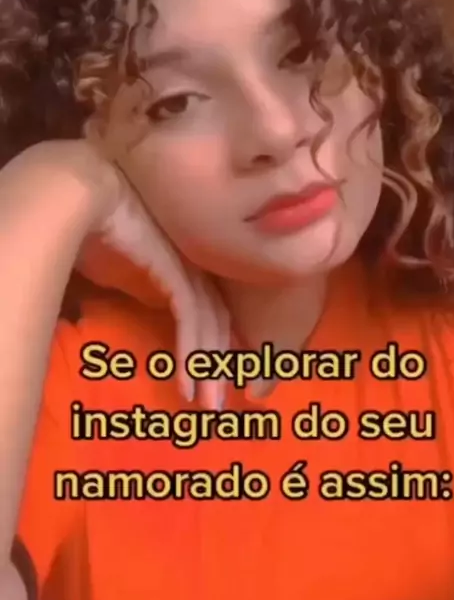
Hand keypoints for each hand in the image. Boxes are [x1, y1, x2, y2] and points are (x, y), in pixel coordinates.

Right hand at [85, 80, 230, 408]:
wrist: (88, 192)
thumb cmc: (99, 226)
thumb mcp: (124, 269)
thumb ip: (141, 288)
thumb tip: (142, 308)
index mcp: (187, 263)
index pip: (211, 310)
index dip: (213, 345)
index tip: (211, 377)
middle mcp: (196, 266)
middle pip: (219, 323)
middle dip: (218, 367)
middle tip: (217, 406)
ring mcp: (191, 267)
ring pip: (211, 328)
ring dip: (208, 370)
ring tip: (208, 407)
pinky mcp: (178, 273)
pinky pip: (193, 322)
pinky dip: (192, 356)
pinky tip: (189, 385)